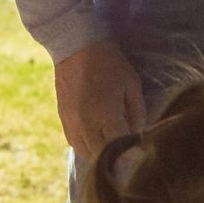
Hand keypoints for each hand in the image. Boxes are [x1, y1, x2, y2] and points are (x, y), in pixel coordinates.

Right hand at [54, 38, 146, 160]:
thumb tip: (138, 133)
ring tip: (114, 147)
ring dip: (100, 155)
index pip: (119, 146)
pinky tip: (98, 139)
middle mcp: (85, 122)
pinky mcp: (62, 118)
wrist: (75, 45)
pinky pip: (74, 143)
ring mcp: (70, 122)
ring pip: (85, 153)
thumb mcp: (132, 84)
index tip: (141, 152)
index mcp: (105, 113)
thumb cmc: (109, 63)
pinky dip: (87, 146)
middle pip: (101, 156)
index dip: (132, 152)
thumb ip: (137, 112)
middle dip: (116, 157)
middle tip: (129, 151)